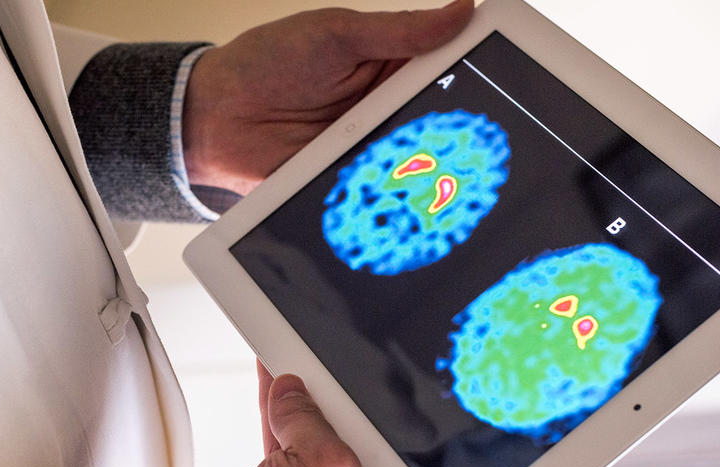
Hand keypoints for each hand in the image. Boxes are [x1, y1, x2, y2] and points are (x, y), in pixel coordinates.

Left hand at [182, 0, 474, 194]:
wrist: (213, 118)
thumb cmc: (267, 63)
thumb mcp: (336, 35)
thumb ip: (399, 31)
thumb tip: (462, 9)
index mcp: (390, 68)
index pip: (448, 69)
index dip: (477, 73)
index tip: (506, 74)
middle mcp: (386, 111)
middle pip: (439, 120)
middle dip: (460, 128)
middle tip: (484, 135)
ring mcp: (369, 149)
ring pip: (416, 159)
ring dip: (431, 163)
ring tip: (454, 168)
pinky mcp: (351, 183)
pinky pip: (383, 190)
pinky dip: (398, 193)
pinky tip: (413, 194)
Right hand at [186, 366, 406, 466]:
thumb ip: (312, 420)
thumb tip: (296, 395)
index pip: (394, 443)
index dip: (378, 408)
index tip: (362, 377)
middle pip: (352, 433)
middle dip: (336, 397)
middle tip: (326, 367)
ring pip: (313, 434)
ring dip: (300, 400)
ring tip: (292, 365)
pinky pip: (285, 442)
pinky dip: (276, 415)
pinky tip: (274, 388)